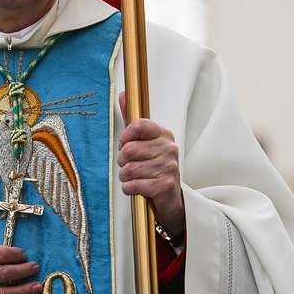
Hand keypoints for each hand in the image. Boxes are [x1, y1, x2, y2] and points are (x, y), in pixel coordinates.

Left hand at [117, 91, 185, 236]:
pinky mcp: (165, 186)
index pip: (138, 125)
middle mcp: (169, 148)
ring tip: (135, 178)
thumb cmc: (153, 168)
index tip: (125, 145)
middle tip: (130, 166)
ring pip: (129, 169)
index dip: (125, 137)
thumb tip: (122, 94)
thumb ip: (132, 121)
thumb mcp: (144, 143)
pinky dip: (129, 189)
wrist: (170, 198)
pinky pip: (133, 185)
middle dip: (123, 162)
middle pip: (129, 150)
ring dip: (125, 177)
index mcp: (164, 135)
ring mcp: (169, 167)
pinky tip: (137, 188)